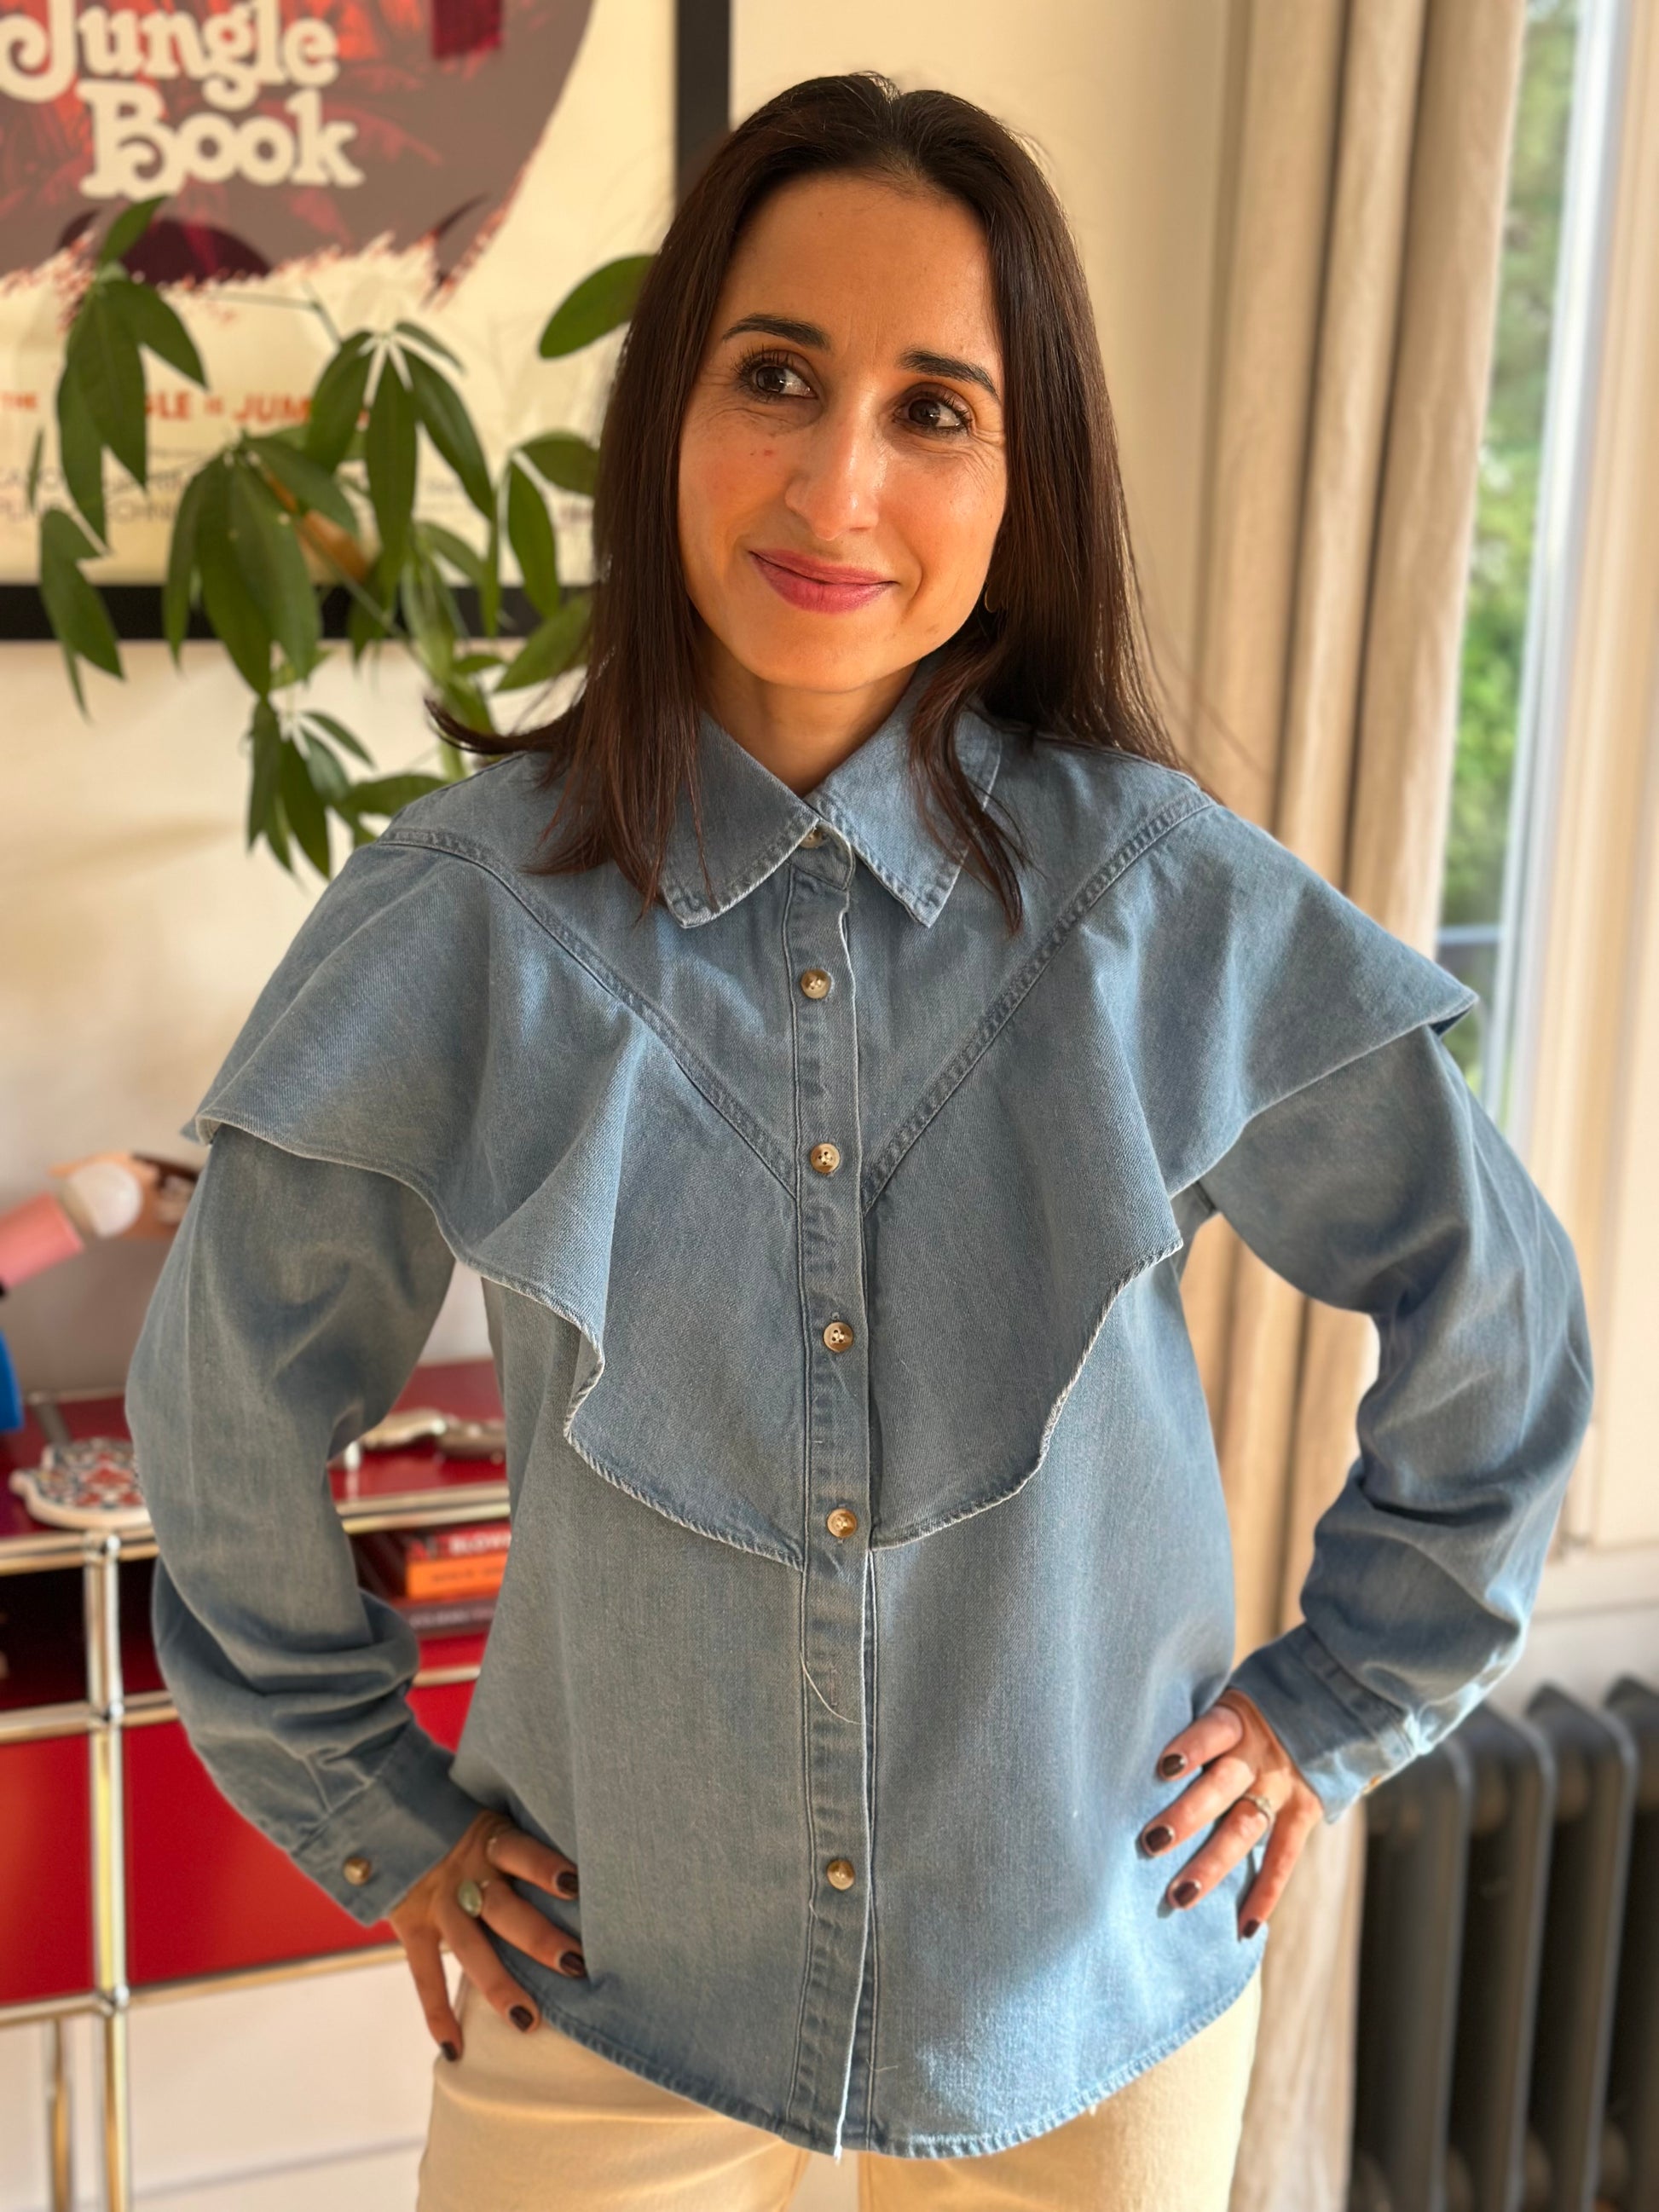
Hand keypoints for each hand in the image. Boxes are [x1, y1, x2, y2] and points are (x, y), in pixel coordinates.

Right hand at [387, 1809, 584, 2058]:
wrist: (392, 1816)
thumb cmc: (465, 1819)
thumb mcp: (494, 1814)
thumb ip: (527, 1837)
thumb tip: (592, 1850)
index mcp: (491, 1841)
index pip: (521, 1852)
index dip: (545, 1867)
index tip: (577, 1886)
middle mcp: (466, 1874)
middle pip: (505, 1909)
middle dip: (539, 1939)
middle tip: (576, 1965)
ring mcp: (438, 1903)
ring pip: (470, 1947)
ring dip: (499, 1983)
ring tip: (528, 2019)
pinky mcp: (412, 1925)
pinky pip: (424, 1975)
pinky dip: (438, 2013)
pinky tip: (456, 2049)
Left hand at [1138, 1690, 1321, 1938]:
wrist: (1330, 1702)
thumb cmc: (1254, 1707)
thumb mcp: (1230, 1698)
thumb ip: (1199, 1724)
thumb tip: (1132, 1742)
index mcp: (1237, 1719)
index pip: (1212, 1731)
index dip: (1191, 1746)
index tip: (1163, 1767)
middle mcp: (1259, 1755)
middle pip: (1221, 1786)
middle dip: (1188, 1816)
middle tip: (1151, 1843)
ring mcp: (1283, 1786)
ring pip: (1245, 1828)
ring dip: (1213, 1863)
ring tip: (1180, 1895)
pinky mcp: (1305, 1811)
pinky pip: (1285, 1857)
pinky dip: (1266, 1893)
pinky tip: (1244, 1927)